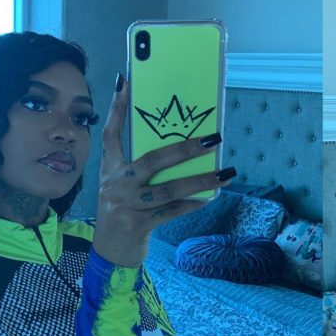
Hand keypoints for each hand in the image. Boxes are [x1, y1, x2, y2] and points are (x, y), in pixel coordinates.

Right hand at [92, 74, 234, 267]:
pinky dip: (192, 204)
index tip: (127, 83)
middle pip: (153, 160)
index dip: (117, 108)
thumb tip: (180, 148)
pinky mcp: (139, 225)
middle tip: (213, 139)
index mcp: (109, 169)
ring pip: (169, 189)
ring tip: (225, 173)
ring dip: (201, 180)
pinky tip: (209, 197)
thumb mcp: (123, 186)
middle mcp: (116, 184)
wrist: (110, 253)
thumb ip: (141, 168)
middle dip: (186, 148)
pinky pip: (173, 211)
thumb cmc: (123, 212)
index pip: (111, 134)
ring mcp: (127, 205)